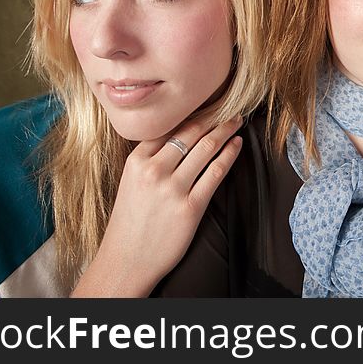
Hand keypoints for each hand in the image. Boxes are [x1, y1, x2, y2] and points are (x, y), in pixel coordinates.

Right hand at [71, 114, 242, 296]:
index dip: (193, 112)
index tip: (208, 102)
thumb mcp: (131, 181)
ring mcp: (172, 188)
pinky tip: (236, 145)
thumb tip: (178, 137)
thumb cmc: (130, 222)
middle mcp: (154, 170)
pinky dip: (229, 155)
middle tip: (229, 105)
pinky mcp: (190, 207)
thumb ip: (150, 159)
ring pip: (206, 148)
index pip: (169, 126)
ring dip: (225, 130)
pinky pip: (216, 173)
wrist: (125, 261)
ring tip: (236, 121)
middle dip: (213, 116)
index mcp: (136, 161)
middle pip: (190, 132)